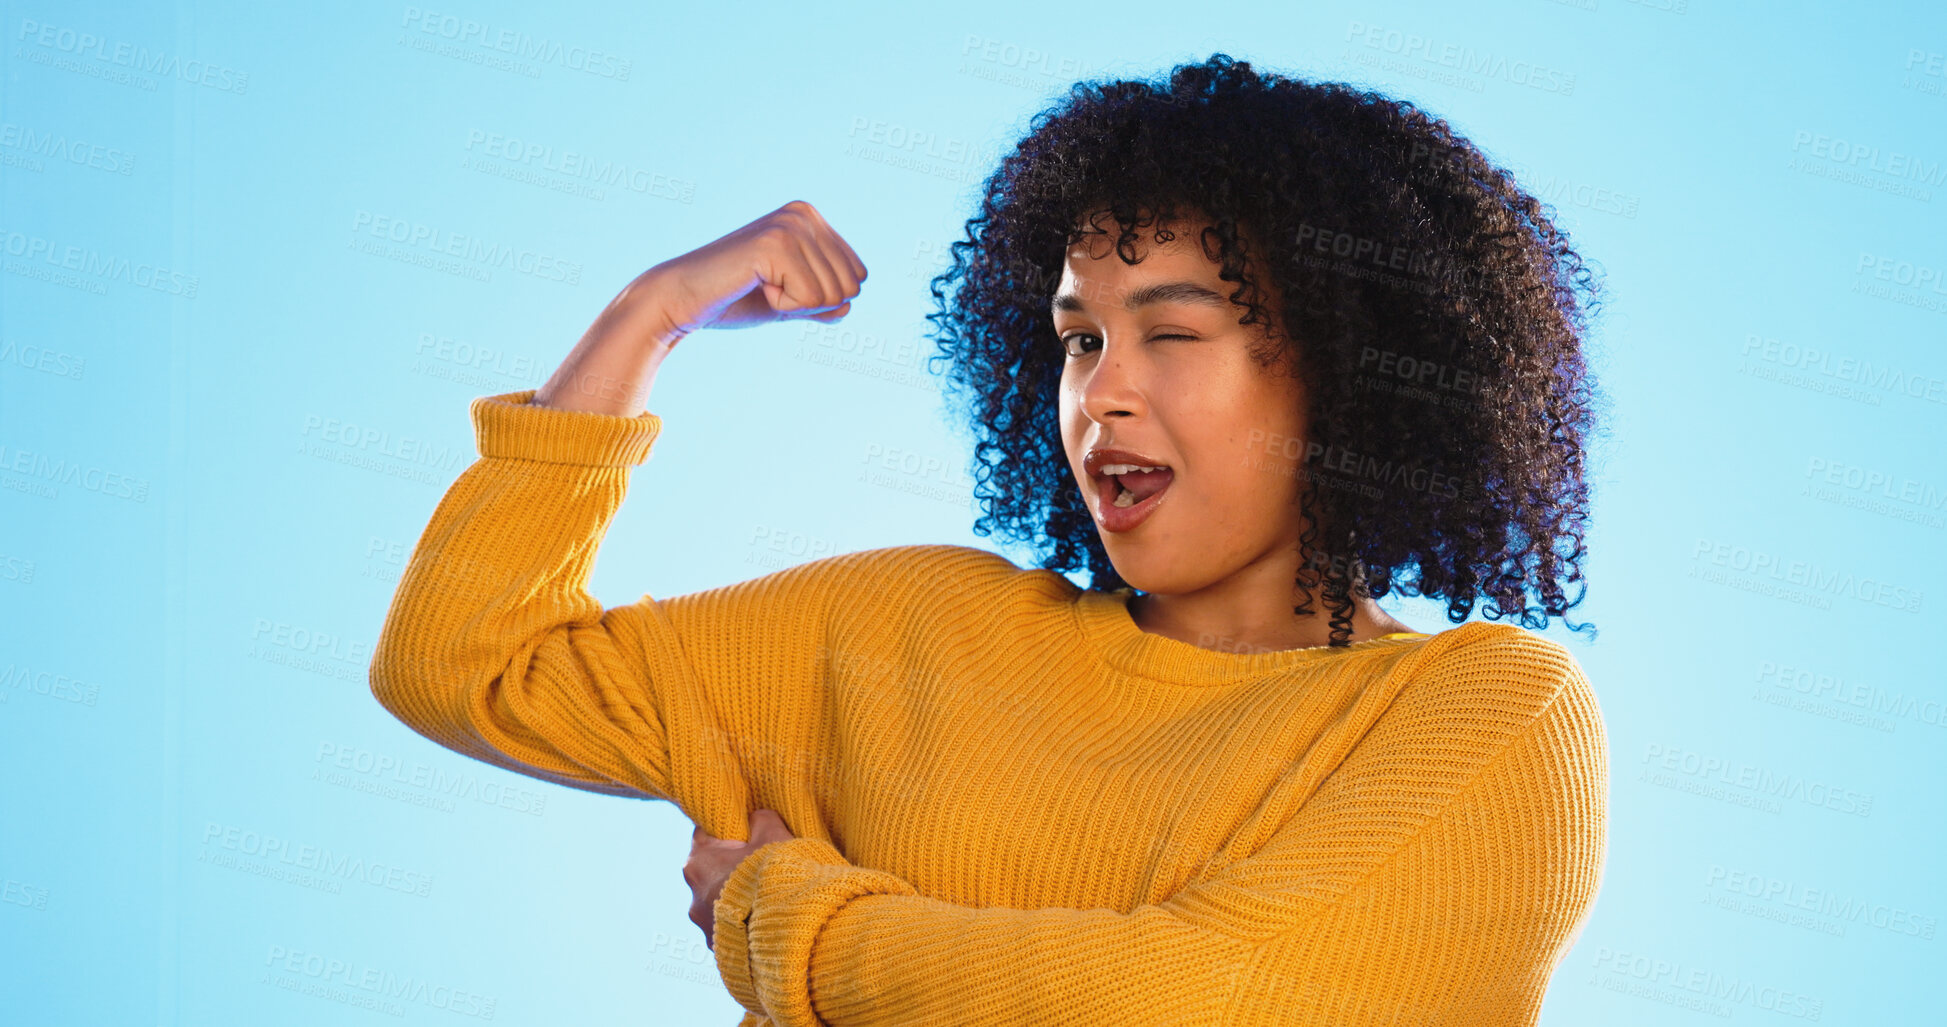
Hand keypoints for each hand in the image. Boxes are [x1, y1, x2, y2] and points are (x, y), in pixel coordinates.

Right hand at [531, 199, 866, 415]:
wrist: (682, 301)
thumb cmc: (733, 300)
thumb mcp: (788, 302)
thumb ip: (821, 302)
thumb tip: (849, 304)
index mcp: (811, 218)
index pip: (858, 276)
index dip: (820, 299)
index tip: (778, 287)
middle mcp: (804, 213)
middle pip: (851, 286)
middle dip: (812, 304)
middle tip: (767, 289)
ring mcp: (790, 225)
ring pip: (833, 294)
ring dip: (794, 305)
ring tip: (757, 286)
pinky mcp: (775, 243)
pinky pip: (810, 298)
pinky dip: (782, 307)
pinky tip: (752, 286)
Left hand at [685, 808, 796, 948]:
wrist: (788, 933)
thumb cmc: (777, 878)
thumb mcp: (773, 834)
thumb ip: (760, 818)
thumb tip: (755, 819)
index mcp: (699, 861)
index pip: (704, 833)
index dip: (728, 829)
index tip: (747, 832)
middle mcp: (693, 894)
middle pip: (712, 868)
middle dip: (734, 864)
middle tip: (762, 864)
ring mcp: (703, 924)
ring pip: (720, 899)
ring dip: (738, 895)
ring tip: (767, 896)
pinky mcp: (717, 947)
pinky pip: (729, 924)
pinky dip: (744, 920)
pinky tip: (766, 917)